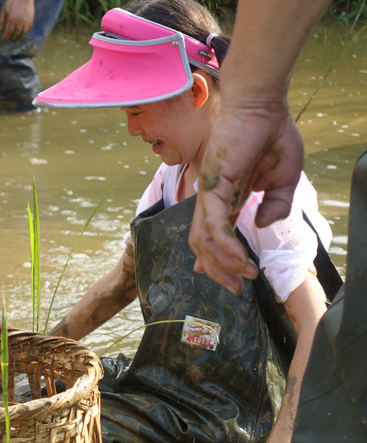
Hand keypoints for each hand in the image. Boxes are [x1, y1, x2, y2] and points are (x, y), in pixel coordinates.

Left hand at [0, 0, 34, 41]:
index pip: (8, 32)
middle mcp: (19, 21)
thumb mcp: (4, 9)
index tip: (3, 39)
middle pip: (15, 34)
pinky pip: (27, 29)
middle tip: (8, 40)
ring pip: (22, 33)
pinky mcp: (30, 20)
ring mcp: (26, 21)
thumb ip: (2, 19)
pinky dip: (24, 33)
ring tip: (14, 40)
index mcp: (11, 19)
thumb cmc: (12, 2)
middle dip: (11, 38)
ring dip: (18, 38)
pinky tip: (21, 34)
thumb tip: (1, 29)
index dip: (5, 37)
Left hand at [190, 98, 302, 293]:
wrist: (263, 108)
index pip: (216, 236)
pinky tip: (240, 258)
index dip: (219, 260)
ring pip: (204, 240)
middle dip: (217, 271)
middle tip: (235, 289)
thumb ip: (276, 205)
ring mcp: (209, 194)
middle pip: (203, 244)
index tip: (233, 279)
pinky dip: (224, 246)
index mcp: (229, 198)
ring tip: (242, 277)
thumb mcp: (284, 180)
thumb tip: (262, 225)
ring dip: (221, 263)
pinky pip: (214, 225)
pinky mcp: (212, 186)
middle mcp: (214, 199)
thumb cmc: (271, 136)